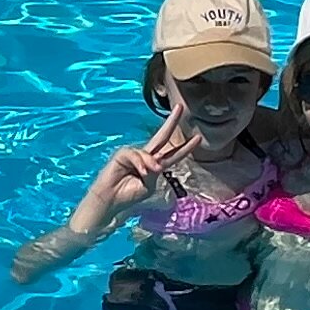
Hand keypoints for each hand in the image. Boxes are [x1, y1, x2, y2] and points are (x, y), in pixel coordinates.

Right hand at [71, 111, 195, 234]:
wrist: (111, 201)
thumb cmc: (129, 195)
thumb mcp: (148, 185)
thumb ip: (154, 172)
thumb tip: (154, 162)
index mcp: (155, 165)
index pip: (172, 154)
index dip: (185, 147)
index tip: (198, 137)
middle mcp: (146, 156)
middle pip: (162, 136)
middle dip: (171, 122)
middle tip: (180, 108)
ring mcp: (134, 154)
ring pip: (149, 152)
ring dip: (151, 162)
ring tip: (150, 173)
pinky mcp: (123, 153)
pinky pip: (136, 154)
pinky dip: (140, 163)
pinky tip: (142, 171)